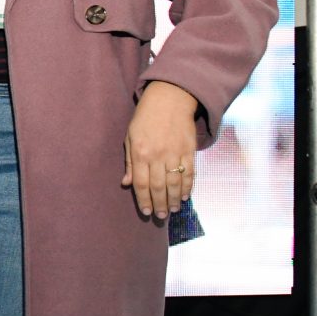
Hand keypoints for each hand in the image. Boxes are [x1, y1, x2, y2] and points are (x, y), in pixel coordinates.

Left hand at [122, 80, 199, 219]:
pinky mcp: (189, 150)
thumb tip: (126, 183)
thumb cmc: (145, 118)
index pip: (141, 183)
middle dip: (159, 204)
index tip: (146, 211)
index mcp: (140, 153)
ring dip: (175, 199)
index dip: (143, 199)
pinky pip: (190, 173)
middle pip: (158, 186)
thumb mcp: (130, 137)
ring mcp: (175, 153)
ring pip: (175, 183)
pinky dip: (188, 187)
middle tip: (160, 216)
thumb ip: (129, 162)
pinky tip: (186, 196)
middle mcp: (158, 155)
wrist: (170, 99)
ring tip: (172, 210)